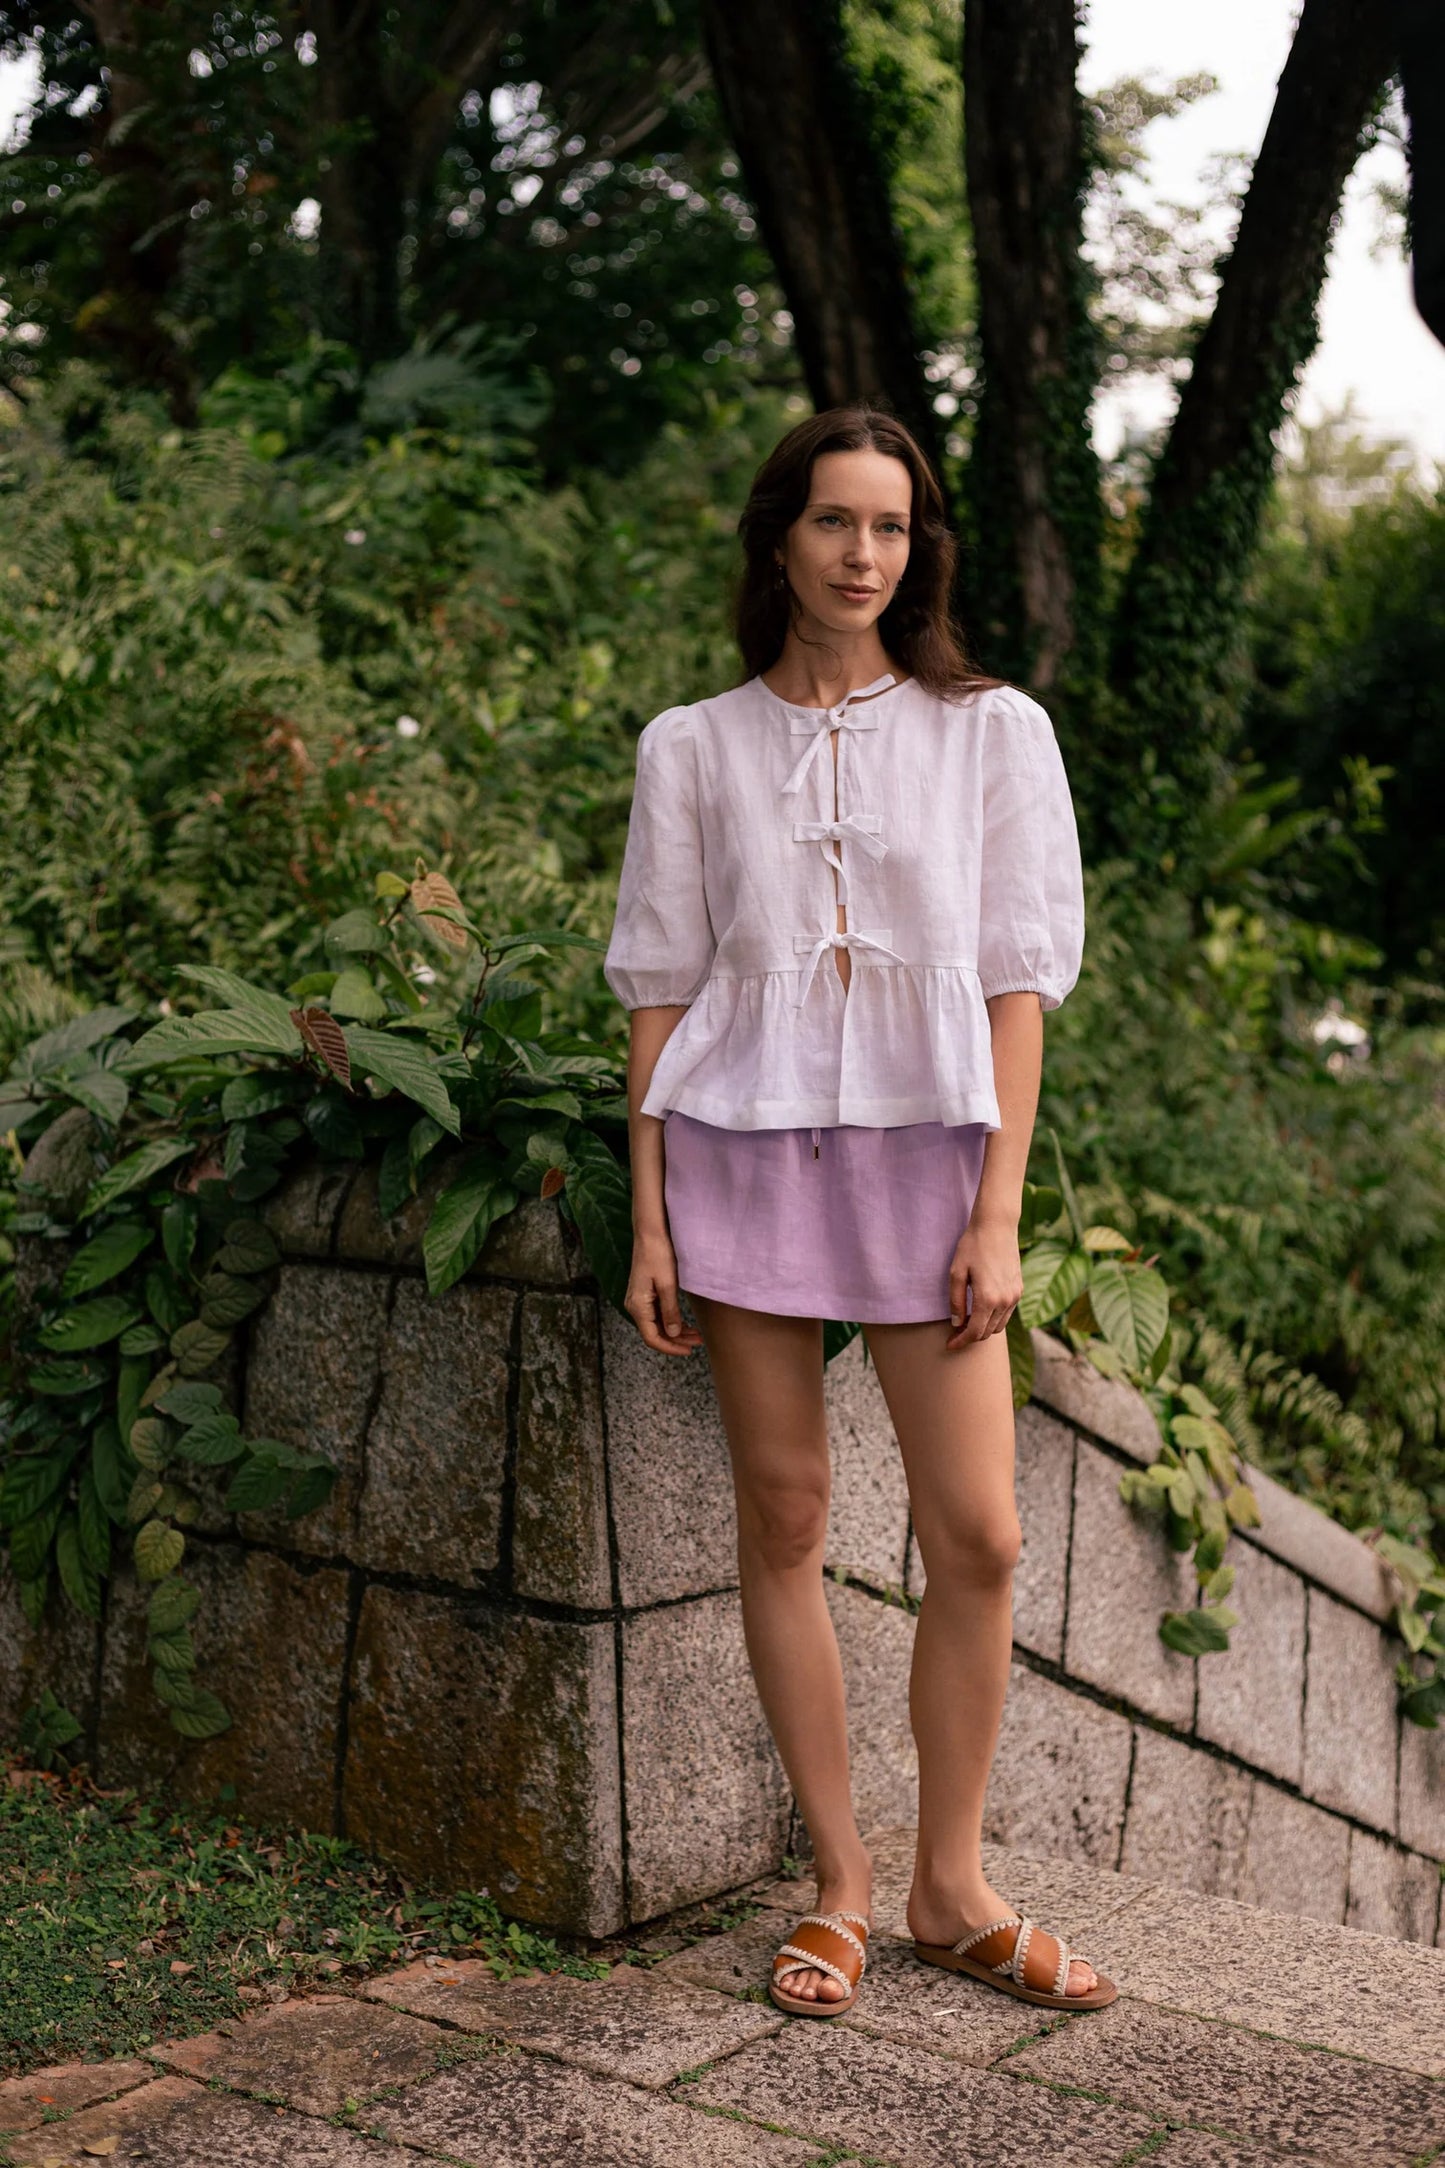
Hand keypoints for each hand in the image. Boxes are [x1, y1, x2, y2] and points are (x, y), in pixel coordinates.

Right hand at [625, 1229, 704, 1355]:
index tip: (688, 1350)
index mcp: (638, 1306)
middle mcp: (634, 1306)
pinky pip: (656, 1315)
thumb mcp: (668, 1284)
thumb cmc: (658, 1254)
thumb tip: (673, 1334)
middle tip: (698, 1342)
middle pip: (654, 1333)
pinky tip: (685, 1324)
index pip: (652, 1337)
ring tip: (696, 1335)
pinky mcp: (645, 1295)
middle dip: (676, 1341)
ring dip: (675, 1332)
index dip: (670, 1347)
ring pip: (656, 1325)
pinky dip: (670, 1321)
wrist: (650, 1233)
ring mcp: (639, 1301)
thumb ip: (670, 1311)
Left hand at [945, 1215, 1021, 1348]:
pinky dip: (994, 1319)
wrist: (997, 1226)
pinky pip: (1007, 1314)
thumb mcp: (956, 1272)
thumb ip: (956, 1301)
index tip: (949, 1345)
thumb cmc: (972, 1246)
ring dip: (983, 1329)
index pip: (974, 1332)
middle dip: (970, 1337)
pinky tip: (981, 1312)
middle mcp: (1005, 1301)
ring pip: (999, 1326)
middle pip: (987, 1332)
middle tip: (955, 1335)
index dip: (961, 1341)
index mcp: (987, 1299)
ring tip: (967, 1324)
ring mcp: (1014, 1296)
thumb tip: (956, 1324)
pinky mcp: (1019, 1289)